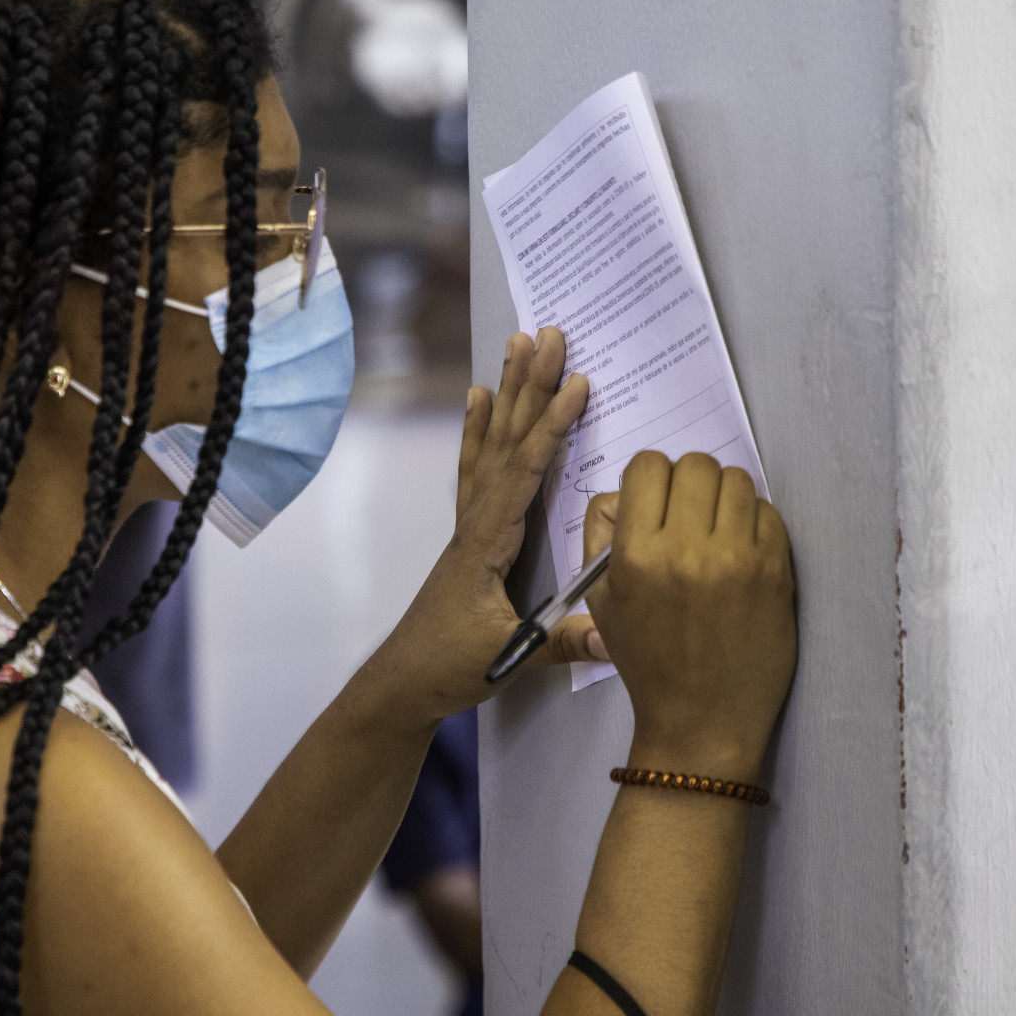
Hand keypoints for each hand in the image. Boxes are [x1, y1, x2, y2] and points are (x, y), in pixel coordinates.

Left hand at [366, 327, 601, 724]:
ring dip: (509, 392)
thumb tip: (612, 634)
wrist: (403, 682)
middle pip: (508, 441)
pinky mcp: (471, 534)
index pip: (525, 472)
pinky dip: (480, 427)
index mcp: (488, 543)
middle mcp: (477, 521)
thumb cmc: (451, 668)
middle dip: (531, 385)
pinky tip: (480, 397)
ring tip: (517, 342)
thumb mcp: (507, 659)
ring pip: (492, 444)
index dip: (553, 426)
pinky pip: (476, 466)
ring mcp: (471, 524)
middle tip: (549, 333)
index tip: (579, 382)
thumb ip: (560, 643)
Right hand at [584, 452, 795, 780]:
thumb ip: (601, 534)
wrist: (701, 721)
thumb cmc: (646, 660)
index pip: (646, 466)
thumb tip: (626, 490)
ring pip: (736, 480)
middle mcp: (685, 549)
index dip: (650, 479)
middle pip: (695, 464)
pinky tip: (743, 552)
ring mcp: (736, 558)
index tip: (657, 503)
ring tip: (719, 531)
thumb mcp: (599, 599)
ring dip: (725, 498)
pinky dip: (755, 522)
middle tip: (691, 515)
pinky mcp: (775, 571)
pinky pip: (768, 512)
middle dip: (690, 483)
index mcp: (635, 554)